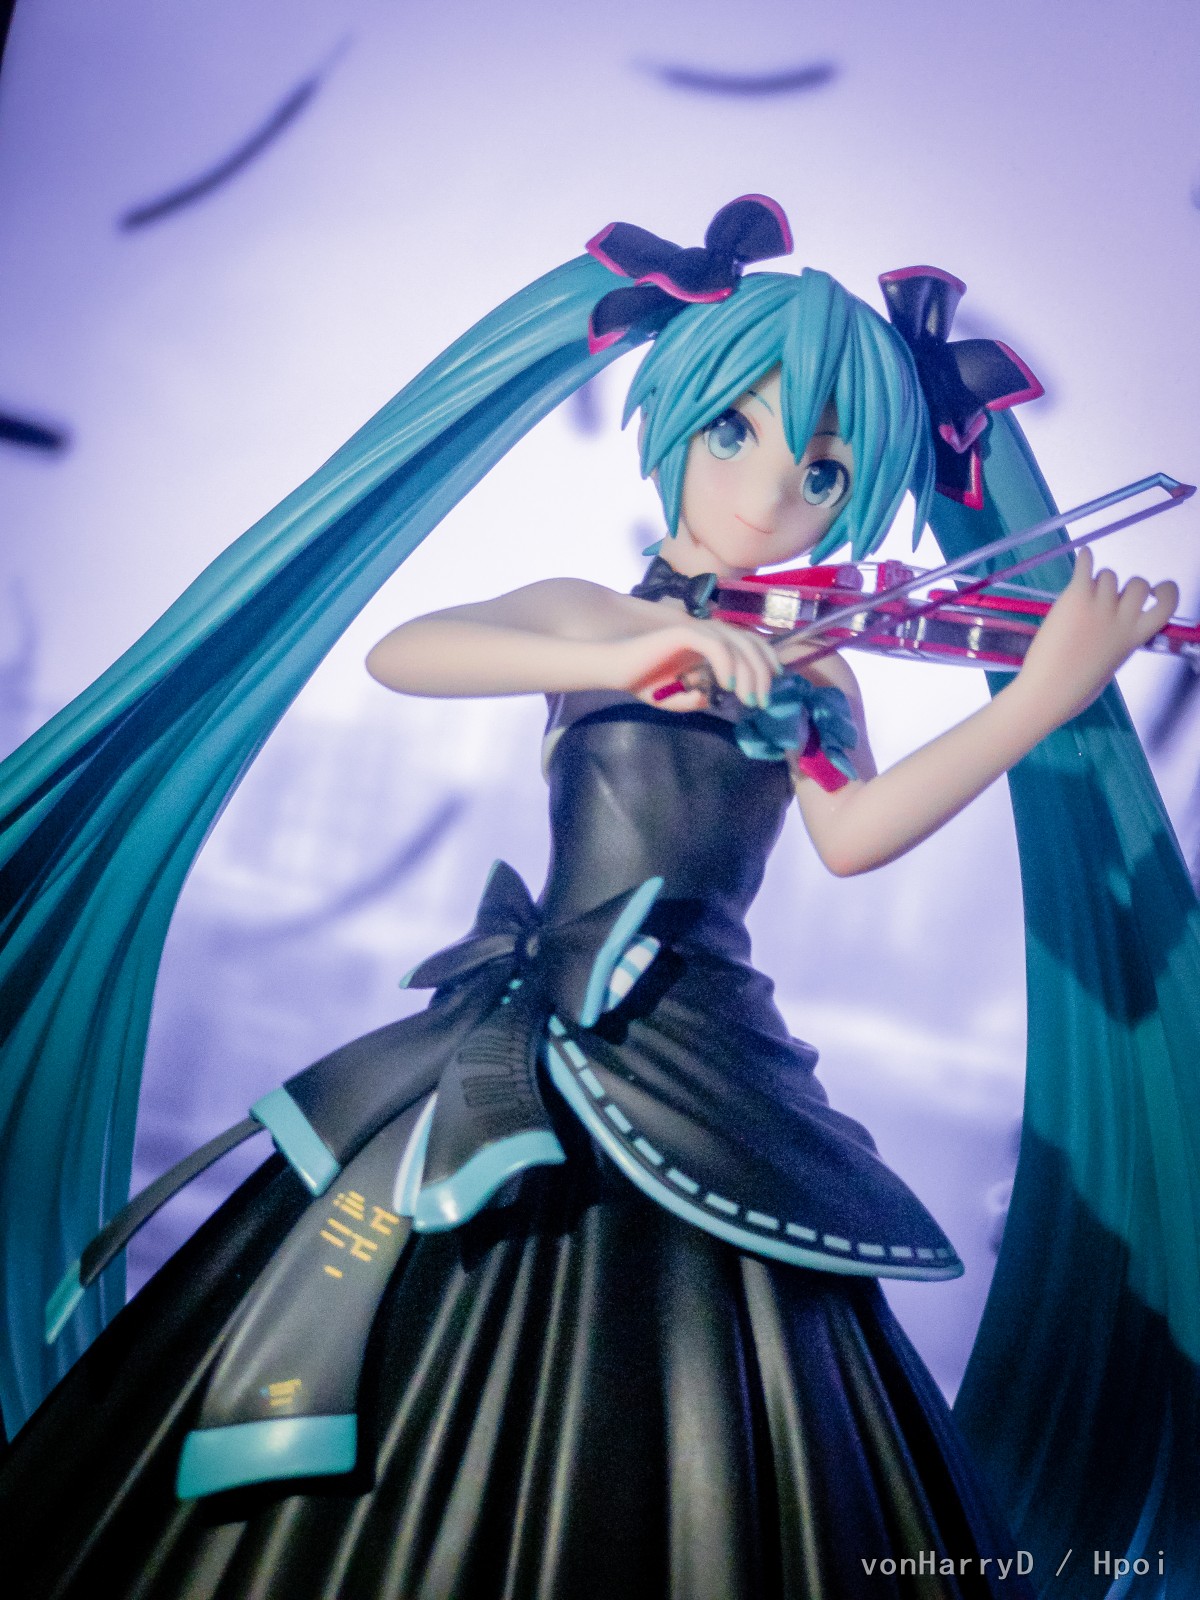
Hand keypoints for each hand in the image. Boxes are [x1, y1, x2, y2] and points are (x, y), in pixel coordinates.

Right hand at [602, 616, 780, 710]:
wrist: (615, 668)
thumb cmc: (644, 680)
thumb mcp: (678, 696)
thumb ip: (700, 697)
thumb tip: (718, 700)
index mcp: (711, 642)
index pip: (750, 643)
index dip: (767, 659)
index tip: (773, 685)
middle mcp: (709, 631)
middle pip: (750, 643)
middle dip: (762, 674)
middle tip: (763, 701)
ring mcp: (697, 629)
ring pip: (737, 645)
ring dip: (748, 674)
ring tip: (749, 699)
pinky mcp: (685, 632)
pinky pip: (715, 646)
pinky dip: (727, 664)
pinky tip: (727, 686)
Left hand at [1016, 548, 1177, 721]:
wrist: (1048, 691)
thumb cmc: (1076, 687)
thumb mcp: (1112, 663)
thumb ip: (1119, 640)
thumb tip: (1114, 625)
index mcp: (1135, 637)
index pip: (1167, 605)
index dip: (1166, 591)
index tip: (1156, 590)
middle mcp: (1122, 618)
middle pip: (1137, 583)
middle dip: (1124, 587)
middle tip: (1107, 597)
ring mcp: (1099, 606)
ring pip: (1108, 575)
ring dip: (1097, 582)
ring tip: (1081, 598)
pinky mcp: (1076, 597)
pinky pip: (1086, 566)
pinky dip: (1085, 558)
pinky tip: (1083, 556)